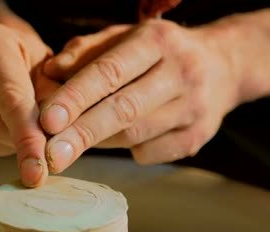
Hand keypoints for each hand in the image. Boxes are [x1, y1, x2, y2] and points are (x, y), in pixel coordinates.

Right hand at [0, 22, 58, 186]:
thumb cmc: (26, 62)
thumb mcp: (48, 69)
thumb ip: (54, 99)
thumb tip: (52, 137)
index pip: (10, 99)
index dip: (27, 137)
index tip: (39, 170)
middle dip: (19, 141)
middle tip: (38, 138)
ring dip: (3, 148)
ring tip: (14, 130)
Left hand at [41, 19, 241, 172]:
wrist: (221, 66)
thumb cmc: (158, 52)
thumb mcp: (124, 37)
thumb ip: (85, 51)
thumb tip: (50, 72)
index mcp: (157, 41)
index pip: (110, 71)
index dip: (76, 97)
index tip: (47, 120)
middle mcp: (181, 72)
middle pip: (124, 110)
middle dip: (82, 134)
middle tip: (51, 155)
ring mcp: (194, 107)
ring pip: (135, 135)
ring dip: (98, 143)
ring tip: (71, 145)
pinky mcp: (198, 136)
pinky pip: (149, 153)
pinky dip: (126, 150)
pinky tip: (120, 138)